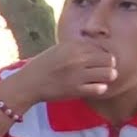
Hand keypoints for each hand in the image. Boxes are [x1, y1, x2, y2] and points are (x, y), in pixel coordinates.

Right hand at [0, 39, 117, 107]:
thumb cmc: (42, 66)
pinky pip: (99, 88)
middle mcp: (77, 59)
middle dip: (108, 65)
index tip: (96, 60)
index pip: (101, 47)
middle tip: (102, 69)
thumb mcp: (58, 49)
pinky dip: (100, 88)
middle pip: (109, 59)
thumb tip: (97, 48)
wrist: (27, 84)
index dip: (101, 54)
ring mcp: (77, 75)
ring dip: (108, 76)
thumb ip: (76, 47)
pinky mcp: (76, 90)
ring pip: (108, 73)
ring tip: (102, 79)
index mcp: (73, 46)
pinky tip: (94, 88)